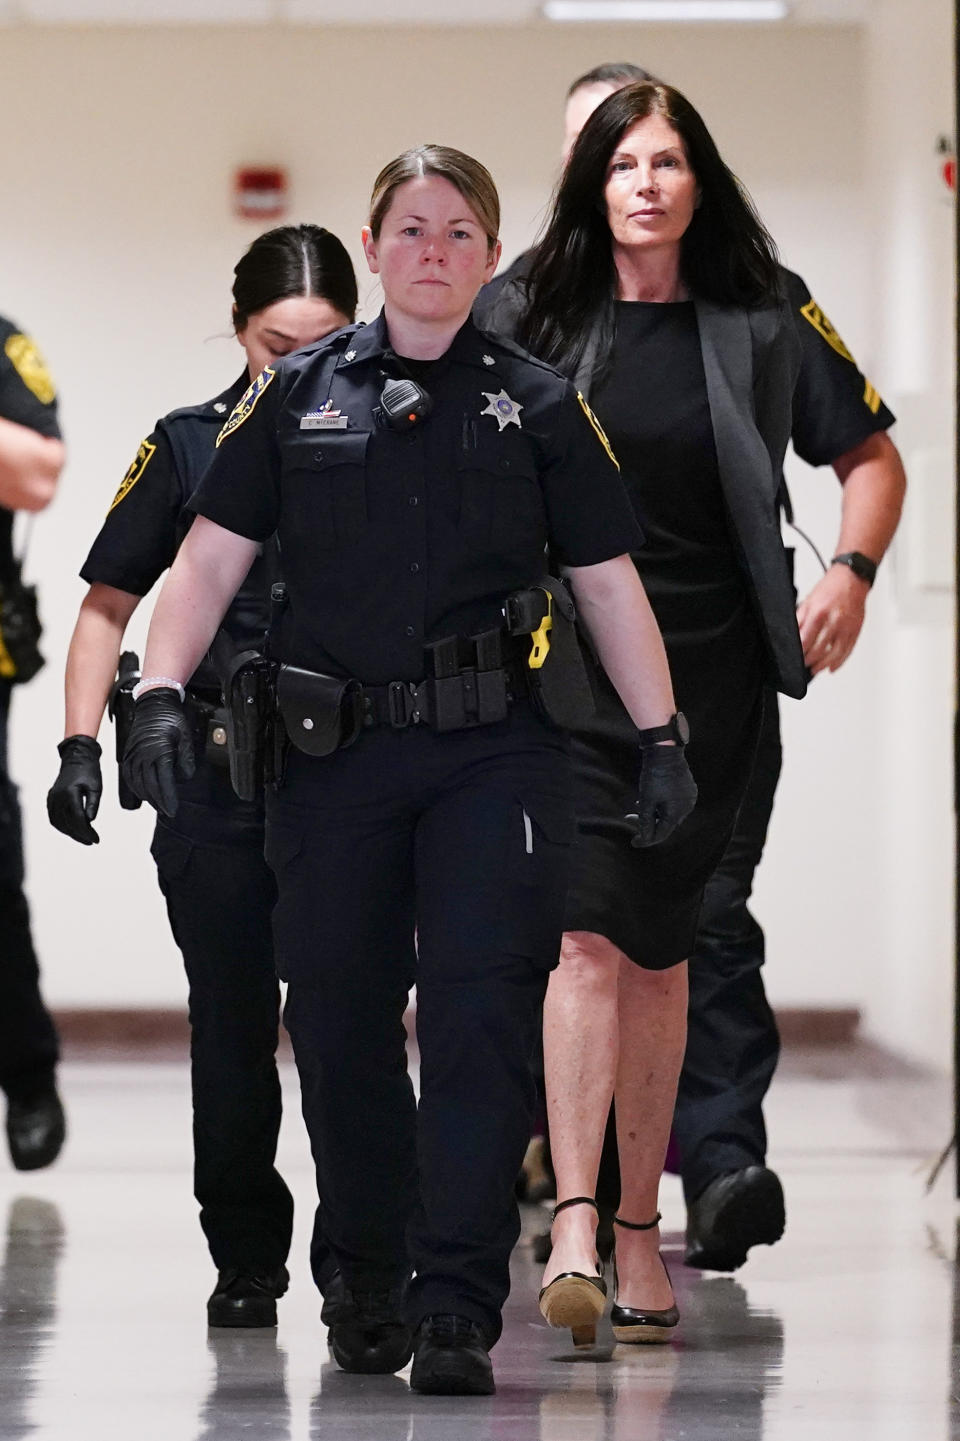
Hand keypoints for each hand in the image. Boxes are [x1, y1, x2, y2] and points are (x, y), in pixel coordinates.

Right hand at [47, 736, 102, 844]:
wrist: (76, 758)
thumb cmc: (89, 771)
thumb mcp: (96, 787)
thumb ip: (93, 804)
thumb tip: (90, 821)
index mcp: (70, 793)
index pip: (78, 819)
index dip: (87, 832)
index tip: (96, 840)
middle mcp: (58, 797)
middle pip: (67, 823)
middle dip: (80, 835)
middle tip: (91, 841)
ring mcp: (52, 798)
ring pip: (58, 822)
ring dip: (70, 832)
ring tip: (83, 838)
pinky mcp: (51, 798)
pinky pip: (54, 817)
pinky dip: (62, 826)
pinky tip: (72, 830)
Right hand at [121, 687, 193, 816]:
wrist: (154, 703)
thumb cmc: (170, 718)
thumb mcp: (185, 737)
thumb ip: (186, 759)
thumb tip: (185, 777)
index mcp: (159, 751)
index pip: (163, 782)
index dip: (168, 798)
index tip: (173, 809)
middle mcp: (143, 755)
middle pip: (150, 786)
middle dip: (159, 802)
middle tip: (168, 811)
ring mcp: (133, 754)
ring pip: (138, 783)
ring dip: (148, 796)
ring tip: (158, 804)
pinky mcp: (128, 753)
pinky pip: (129, 775)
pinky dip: (135, 787)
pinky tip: (142, 792)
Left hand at [626, 744, 697, 847]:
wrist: (665, 751)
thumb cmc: (654, 776)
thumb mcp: (646, 800)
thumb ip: (645, 821)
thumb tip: (643, 839)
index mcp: (677, 813)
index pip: (661, 834)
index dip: (646, 839)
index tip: (633, 842)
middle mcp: (687, 808)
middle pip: (665, 823)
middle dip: (647, 823)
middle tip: (629, 818)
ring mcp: (689, 798)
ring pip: (669, 813)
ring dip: (653, 813)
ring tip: (638, 807)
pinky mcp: (688, 789)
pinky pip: (674, 803)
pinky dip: (661, 805)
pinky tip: (650, 799)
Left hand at [796, 566, 867, 676]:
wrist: (852, 578)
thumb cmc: (830, 588)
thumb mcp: (808, 601)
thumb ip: (800, 619)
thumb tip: (792, 636)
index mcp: (819, 613)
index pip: (806, 640)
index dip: (799, 652)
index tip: (794, 658)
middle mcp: (835, 621)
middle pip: (820, 649)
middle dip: (809, 661)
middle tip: (804, 665)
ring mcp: (847, 627)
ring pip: (835, 654)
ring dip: (823, 665)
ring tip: (815, 670)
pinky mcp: (856, 630)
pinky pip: (848, 650)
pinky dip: (840, 662)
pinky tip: (832, 667)